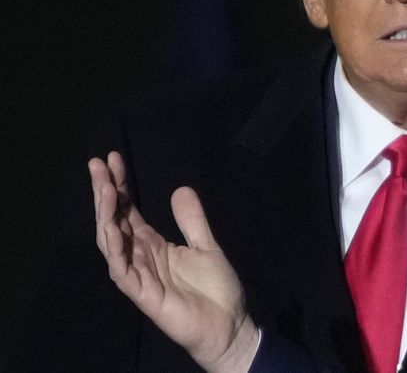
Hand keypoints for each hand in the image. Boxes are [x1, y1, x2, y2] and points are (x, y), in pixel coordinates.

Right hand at [89, 152, 259, 372]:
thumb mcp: (207, 246)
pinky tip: (111, 227)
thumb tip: (180, 188)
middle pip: (115, 220)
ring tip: (105, 188)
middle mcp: (141, 257)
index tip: (113, 159)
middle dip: (105, 192)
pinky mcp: (143, 294)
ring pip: (112, 242)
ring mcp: (139, 275)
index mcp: (153, 245)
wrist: (229, 325)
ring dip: (106, 215)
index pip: (129, 211)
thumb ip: (192, 220)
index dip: (120, 186)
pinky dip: (114, 249)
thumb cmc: (217, 291)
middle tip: (98, 163)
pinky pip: (121, 269)